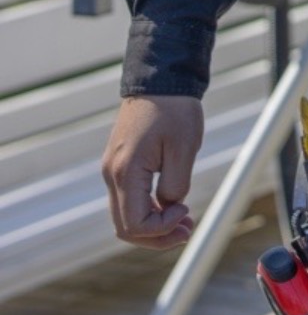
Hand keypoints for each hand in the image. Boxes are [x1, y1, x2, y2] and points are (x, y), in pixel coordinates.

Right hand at [101, 95, 203, 248]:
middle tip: (187, 230)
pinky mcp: (120, 164)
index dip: (162, 228)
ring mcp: (112, 169)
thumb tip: (168, 206)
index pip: (135, 224)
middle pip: (125, 227)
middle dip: (157, 236)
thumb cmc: (175, 110)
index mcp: (126, 171)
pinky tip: (172, 206)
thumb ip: (175, 185)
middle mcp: (111, 174)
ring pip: (125, 216)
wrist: (160, 79)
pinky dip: (148, 210)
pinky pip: (128, 199)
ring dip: (153, 225)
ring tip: (185, 221)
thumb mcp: (184, 149)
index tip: (187, 210)